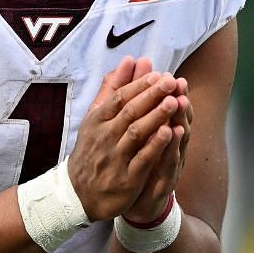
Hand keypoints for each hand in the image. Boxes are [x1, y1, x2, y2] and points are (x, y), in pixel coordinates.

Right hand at [67, 56, 180, 220]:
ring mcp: (115, 157)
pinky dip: (155, 145)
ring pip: (135, 133)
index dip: (139, 85)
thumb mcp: (96, 117)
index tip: (158, 73)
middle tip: (171, 81)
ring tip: (174, 101)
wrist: (79, 192)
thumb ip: (113, 89)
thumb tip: (129, 60)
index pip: (119, 98)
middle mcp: (104, 136)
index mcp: (97, 120)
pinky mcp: (126, 177)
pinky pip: (142, 159)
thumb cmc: (92, 149)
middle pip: (129, 112)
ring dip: (155, 116)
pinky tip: (169, 133)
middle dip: (151, 95)